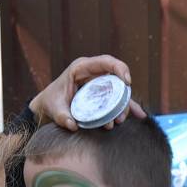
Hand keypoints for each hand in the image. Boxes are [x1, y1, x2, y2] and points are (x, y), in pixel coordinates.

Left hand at [29, 55, 146, 130]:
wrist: (47, 107)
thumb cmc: (50, 102)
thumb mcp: (54, 108)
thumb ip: (62, 116)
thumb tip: (72, 125)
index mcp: (81, 68)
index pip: (106, 62)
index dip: (119, 68)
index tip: (127, 82)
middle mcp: (93, 73)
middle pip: (116, 77)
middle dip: (123, 94)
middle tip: (121, 113)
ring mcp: (98, 83)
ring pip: (118, 90)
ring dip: (123, 104)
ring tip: (120, 120)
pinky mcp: (101, 94)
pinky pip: (117, 98)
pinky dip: (126, 106)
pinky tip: (139, 115)